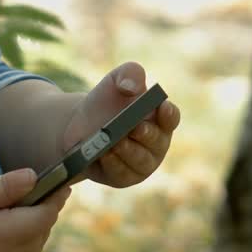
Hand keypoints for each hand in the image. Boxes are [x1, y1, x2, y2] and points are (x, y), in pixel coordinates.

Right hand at [0, 169, 69, 251]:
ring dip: (36, 227)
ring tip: (28, 206)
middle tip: (43, 190)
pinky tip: (15, 226)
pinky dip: (25, 241)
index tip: (63, 182)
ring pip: (35, 247)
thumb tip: (35, 178)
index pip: (43, 217)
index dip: (55, 199)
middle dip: (45, 211)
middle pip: (41, 232)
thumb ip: (8, 185)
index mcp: (2, 237)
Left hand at [61, 62, 180, 188]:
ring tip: (115, 142)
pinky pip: (122, 173)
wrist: (80, 125)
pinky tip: (103, 154)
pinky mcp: (124, 177)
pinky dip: (113, 164)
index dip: (169, 114)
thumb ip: (130, 74)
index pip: (171, 118)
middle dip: (146, 134)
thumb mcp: (116, 80)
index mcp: (160, 118)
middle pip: (156, 141)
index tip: (162, 107)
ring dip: (128, 151)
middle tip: (135, 127)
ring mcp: (142, 162)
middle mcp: (156, 143)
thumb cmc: (107, 101)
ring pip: (140, 159)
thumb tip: (132, 88)